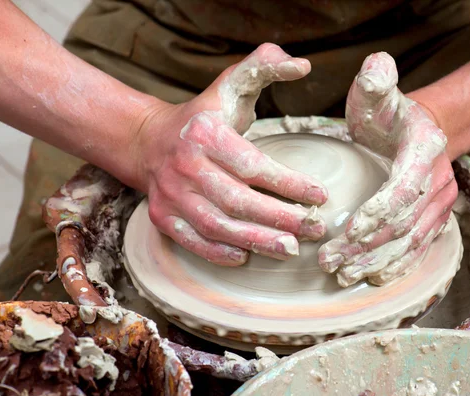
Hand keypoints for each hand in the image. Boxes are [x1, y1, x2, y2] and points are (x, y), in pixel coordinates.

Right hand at [133, 44, 327, 265]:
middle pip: (238, 201)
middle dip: (280, 218)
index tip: (321, 196)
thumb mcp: (231, 85)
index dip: (289, 184)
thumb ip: (265, 66)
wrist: (148, 141)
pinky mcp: (162, 216)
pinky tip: (246, 257)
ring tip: (290, 248)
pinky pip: (193, 242)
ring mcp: (170, 194)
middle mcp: (185, 166)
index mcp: (205, 134)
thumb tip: (302, 64)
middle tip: (314, 229)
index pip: (253, 165)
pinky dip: (220, 253)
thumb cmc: (203, 117)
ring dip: (256, 241)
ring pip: (217, 226)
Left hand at [318, 52, 456, 286]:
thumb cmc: (391, 113)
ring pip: (411, 242)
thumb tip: (375, 66)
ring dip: (377, 262)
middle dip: (366, 246)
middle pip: (404, 224)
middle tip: (331, 261)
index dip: (379, 213)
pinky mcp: (434, 220)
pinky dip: (396, 265)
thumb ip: (377, 81)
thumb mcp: (379, 93)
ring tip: (344, 275)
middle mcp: (438, 182)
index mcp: (424, 152)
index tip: (348, 231)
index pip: (404, 189)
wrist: (422, 130)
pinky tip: (373, 278)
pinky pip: (418, 248)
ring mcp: (439, 204)